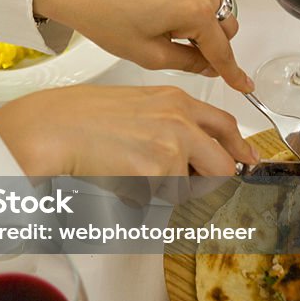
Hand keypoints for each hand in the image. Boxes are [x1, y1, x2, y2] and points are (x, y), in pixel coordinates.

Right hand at [0, 84, 259, 178]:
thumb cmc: (81, 115)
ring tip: (129, 172)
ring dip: (164, 191)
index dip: (238, 148)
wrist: (55, 127)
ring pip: (186, 190)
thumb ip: (169, 123)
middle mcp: (180, 121)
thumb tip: (186, 153)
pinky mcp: (157, 172)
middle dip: (210, 183)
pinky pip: (157, 200)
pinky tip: (117, 177)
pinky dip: (139, 198)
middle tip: (188, 188)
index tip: (244, 161)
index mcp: (175, 100)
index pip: (225, 125)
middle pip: (222, 165)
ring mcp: (172, 146)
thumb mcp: (136, 104)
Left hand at [33, 0, 252, 91]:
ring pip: (207, 2)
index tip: (243, 83)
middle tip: (180, 50)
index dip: (232, 71)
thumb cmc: (107, 20)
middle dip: (208, 41)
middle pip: (222, 22)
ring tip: (159, 25)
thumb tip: (210, 65)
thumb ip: (189, 62)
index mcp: (193, 9)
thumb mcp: (151, 55)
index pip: (222, 48)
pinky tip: (156, 5)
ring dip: (194, 18)